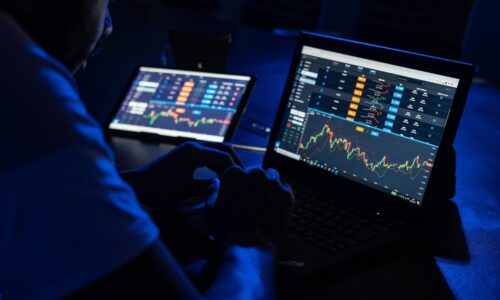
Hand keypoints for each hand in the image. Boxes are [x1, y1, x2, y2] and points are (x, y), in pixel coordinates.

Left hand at [121, 142, 239, 207]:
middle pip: (223, 148)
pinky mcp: (186, 156)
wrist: (138, 185)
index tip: (241, 181)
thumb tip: (225, 187)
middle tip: (243, 177)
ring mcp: (189, 150)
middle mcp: (193, 146)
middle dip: (234, 161)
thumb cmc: (159, 188)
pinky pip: (208, 157)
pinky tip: (219, 177)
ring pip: (216, 152)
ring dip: (226, 163)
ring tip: (233, 179)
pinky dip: (217, 165)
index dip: (235, 168)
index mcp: (194, 151)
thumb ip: (208, 186)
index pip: (224, 155)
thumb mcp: (186, 189)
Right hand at [207, 167, 293, 250]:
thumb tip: (215, 183)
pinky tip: (274, 209)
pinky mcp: (286, 194)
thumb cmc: (228, 229)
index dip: (239, 186)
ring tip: (264, 205)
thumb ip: (212, 191)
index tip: (240, 197)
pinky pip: (284, 188)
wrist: (250, 247)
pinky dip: (280, 196)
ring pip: (272, 177)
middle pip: (256, 174)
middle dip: (255, 185)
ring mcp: (272, 182)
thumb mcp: (210, 210)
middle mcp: (254, 173)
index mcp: (234, 174)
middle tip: (252, 203)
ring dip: (268, 187)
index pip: (238, 173)